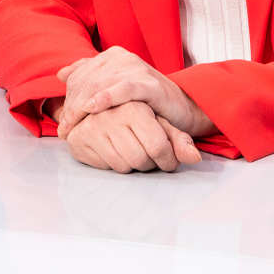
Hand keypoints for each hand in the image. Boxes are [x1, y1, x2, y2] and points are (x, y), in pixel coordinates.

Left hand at [56, 46, 212, 137]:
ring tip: (72, 127)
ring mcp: (137, 68)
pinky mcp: (150, 84)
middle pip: (86, 81)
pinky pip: (124, 88)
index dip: (68, 98)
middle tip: (64, 130)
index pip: (80, 76)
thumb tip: (61, 74)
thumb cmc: (147, 102)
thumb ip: (90, 78)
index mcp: (112, 56)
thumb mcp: (115, 89)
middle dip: (72, 107)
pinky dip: (106, 97)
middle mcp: (123, 58)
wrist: (184, 109)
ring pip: (99, 85)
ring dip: (82, 107)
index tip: (61, 122)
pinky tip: (92, 108)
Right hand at [62, 102, 200, 172]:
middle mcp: (112, 114)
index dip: (168, 160)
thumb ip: (180, 141)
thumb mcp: (162, 124)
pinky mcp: (79, 140)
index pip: (158, 146)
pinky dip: (115, 164)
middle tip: (149, 155)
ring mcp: (93, 127)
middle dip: (150, 164)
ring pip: (124, 166)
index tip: (168, 161)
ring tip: (133, 152)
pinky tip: (116, 152)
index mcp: (135, 107)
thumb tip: (194, 158)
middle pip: (141, 159)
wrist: (99, 108)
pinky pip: (106, 166)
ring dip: (133, 166)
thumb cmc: (138, 119)